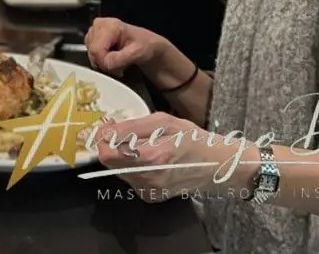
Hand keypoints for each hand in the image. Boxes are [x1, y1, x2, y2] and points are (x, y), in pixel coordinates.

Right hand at [84, 17, 167, 75]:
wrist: (147, 45)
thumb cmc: (144, 45)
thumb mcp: (137, 53)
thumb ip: (120, 58)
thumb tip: (105, 63)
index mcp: (109, 25)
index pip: (96, 49)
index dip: (105, 62)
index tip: (119, 70)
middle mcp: (98, 25)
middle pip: (92, 52)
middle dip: (105, 63)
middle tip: (120, 67)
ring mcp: (94, 30)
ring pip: (91, 54)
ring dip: (103, 63)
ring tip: (118, 62)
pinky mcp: (92, 37)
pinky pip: (91, 54)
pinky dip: (101, 60)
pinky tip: (112, 59)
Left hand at [96, 112, 255, 199]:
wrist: (216, 166)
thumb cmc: (192, 139)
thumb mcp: (163, 122)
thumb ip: (131, 127)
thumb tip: (105, 130)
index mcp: (152, 158)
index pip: (107, 154)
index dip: (102, 139)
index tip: (107, 127)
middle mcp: (148, 179)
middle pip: (110, 163)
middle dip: (111, 145)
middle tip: (123, 131)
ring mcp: (149, 191)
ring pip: (118, 170)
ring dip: (122, 155)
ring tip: (141, 144)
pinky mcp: (151, 197)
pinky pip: (129, 178)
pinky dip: (132, 165)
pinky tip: (148, 157)